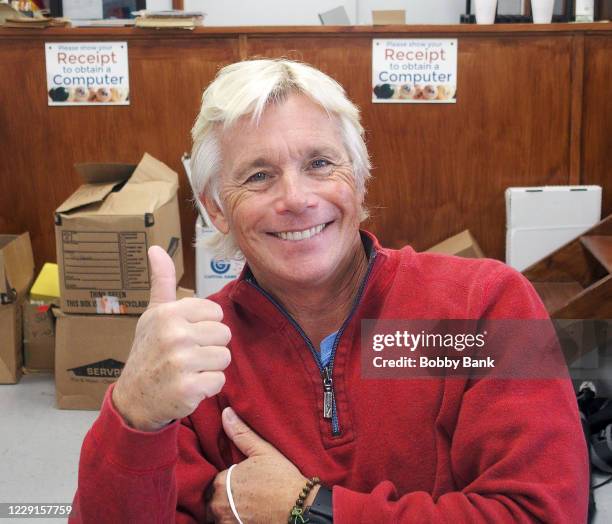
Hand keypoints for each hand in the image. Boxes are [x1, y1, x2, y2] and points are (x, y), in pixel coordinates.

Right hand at [112, 245, 231, 430]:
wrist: (135, 398)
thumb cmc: (149, 351)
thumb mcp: (153, 314)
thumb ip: (162, 281)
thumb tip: (155, 248)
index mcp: (169, 313)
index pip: (216, 313)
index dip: (205, 326)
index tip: (186, 335)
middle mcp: (174, 334)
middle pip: (223, 334)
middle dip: (210, 347)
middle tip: (187, 355)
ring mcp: (181, 362)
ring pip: (224, 357)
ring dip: (210, 367)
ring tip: (189, 369)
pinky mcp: (189, 388)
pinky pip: (220, 380)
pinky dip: (208, 387)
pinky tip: (189, 385)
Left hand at [208, 408, 319, 522]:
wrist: (298, 507)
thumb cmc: (281, 478)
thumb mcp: (262, 451)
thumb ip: (241, 434)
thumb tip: (226, 413)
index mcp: (221, 482)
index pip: (215, 481)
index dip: (227, 480)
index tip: (240, 480)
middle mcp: (218, 505)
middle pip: (213, 501)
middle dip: (224, 497)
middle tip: (242, 493)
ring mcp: (226, 522)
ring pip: (218, 515)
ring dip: (227, 511)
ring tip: (244, 505)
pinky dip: (233, 521)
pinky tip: (248, 515)